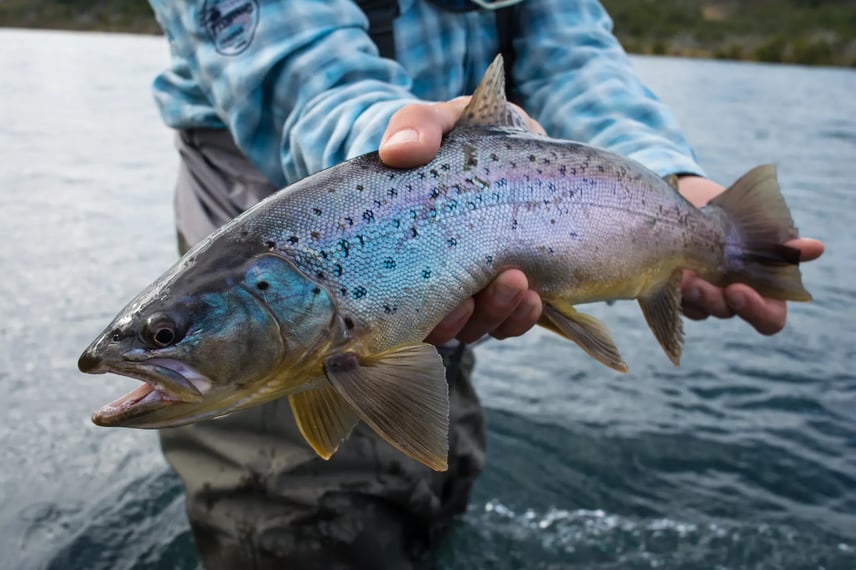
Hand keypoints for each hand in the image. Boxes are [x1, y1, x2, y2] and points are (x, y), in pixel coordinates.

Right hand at [380, 99, 544, 344]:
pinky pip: (512, 321)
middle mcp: (433, 275)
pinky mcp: (512, 291)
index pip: (390, 295)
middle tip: (474, 294)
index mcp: (404, 246)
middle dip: (457, 319)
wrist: (518, 141)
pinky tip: (534, 297)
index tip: (431, 295)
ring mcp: (472, 286)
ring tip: (516, 283)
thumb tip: (397, 152)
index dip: (406, 311)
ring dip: (494, 313)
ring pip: (475, 326)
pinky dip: (522, 316)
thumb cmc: (466, 137)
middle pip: (435, 323)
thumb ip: (417, 125)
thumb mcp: (441, 121)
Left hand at [678, 176, 824, 334]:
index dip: (756, 311)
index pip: (768, 320)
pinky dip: (668, 282)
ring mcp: (702, 298)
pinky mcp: (675, 289)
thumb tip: (814, 249)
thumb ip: (785, 243)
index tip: (738, 290)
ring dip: (685, 291)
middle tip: (695, 283)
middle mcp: (732, 300)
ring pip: (695, 306)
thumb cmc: (743, 221)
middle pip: (725, 312)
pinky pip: (671, 296)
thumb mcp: (764, 227)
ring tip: (677, 273)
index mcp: (764, 293)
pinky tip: (665, 267)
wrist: (701, 206)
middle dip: (710, 298)